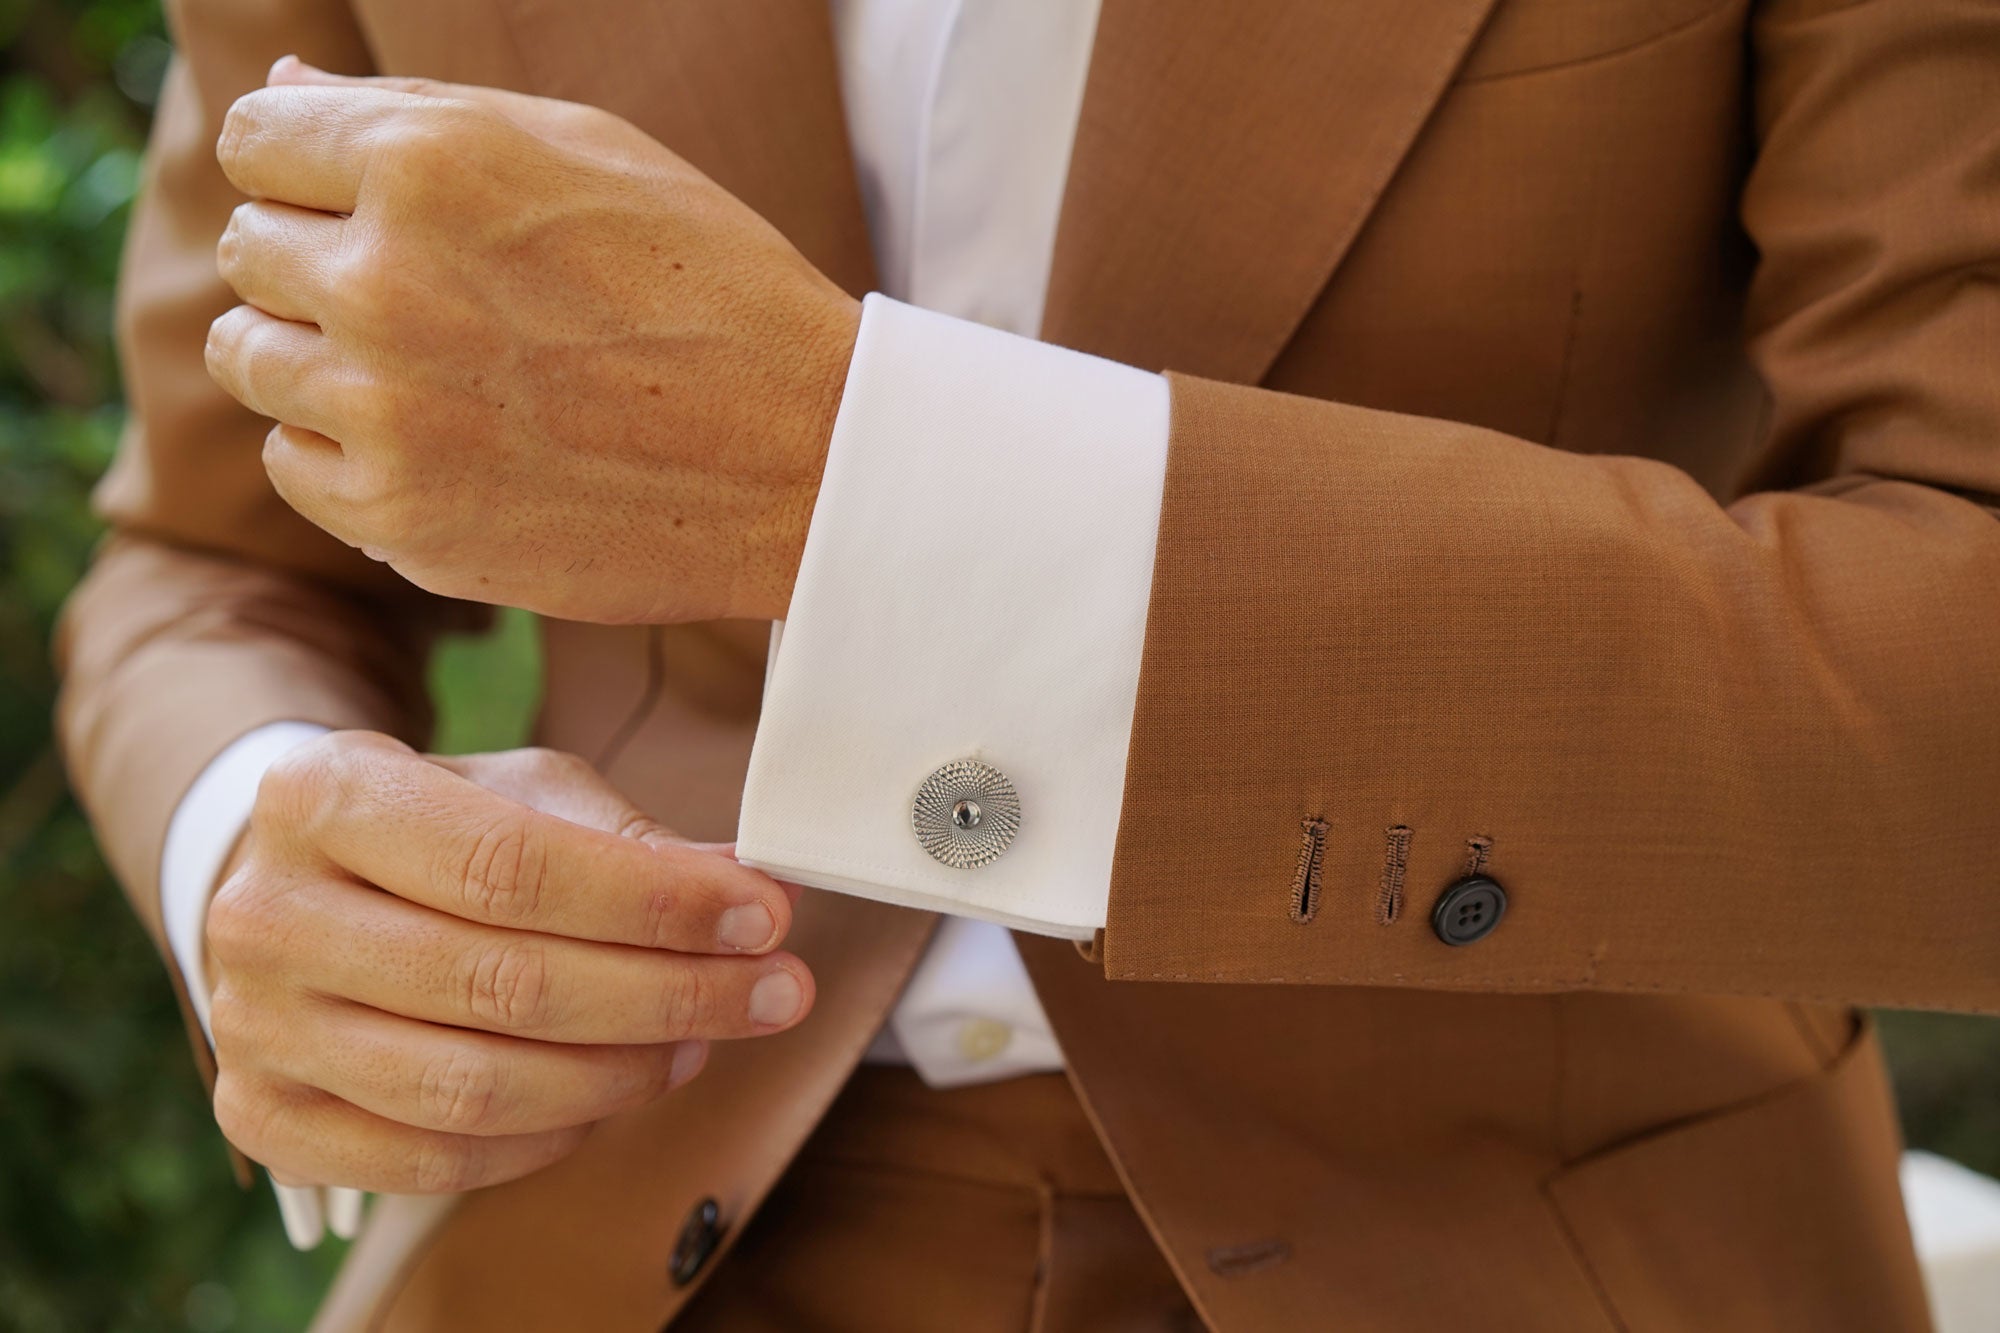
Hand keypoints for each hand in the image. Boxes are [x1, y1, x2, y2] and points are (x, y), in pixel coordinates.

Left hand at [204, 58, 861, 623]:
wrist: (806, 460)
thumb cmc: (710, 287)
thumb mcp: (587, 152)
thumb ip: (419, 111)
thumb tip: (285, 80)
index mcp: (427, 162)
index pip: (257, 137)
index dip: (310, 167)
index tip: (371, 205)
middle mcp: (384, 280)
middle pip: (250, 249)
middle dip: (319, 260)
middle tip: (431, 298)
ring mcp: (385, 410)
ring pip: (252, 357)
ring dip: (321, 356)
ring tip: (434, 371)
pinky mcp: (398, 518)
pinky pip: (295, 463)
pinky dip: (348, 451)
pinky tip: (442, 442)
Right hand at [204, 733, 812, 1193]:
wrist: (297, 885)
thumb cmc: (432, 831)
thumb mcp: (519, 791)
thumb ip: (628, 841)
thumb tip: (748, 891)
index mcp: (325, 796)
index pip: (511, 867)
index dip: (654, 903)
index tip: (764, 915)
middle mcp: (268, 915)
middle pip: (503, 983)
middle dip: (670, 993)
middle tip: (773, 989)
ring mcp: (256, 1027)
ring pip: (475, 1088)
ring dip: (622, 1073)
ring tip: (700, 1039)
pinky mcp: (267, 1119)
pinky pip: (435, 1162)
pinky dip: (548, 1138)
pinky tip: (614, 1092)